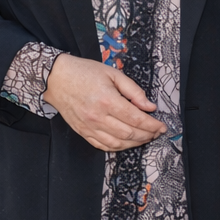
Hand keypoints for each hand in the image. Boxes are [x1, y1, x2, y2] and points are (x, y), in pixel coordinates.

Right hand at [43, 54, 166, 151]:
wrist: (57, 78)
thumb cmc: (85, 72)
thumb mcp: (113, 74)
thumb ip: (133, 91)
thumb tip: (149, 106)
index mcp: (107, 100)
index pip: (136, 119)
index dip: (152, 125)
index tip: (162, 126)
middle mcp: (98, 117)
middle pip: (129, 133)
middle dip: (147, 135)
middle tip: (157, 132)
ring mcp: (89, 127)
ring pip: (117, 144)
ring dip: (135, 143)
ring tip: (145, 138)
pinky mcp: (83, 132)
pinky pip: (103, 146)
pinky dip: (118, 147)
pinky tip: (127, 142)